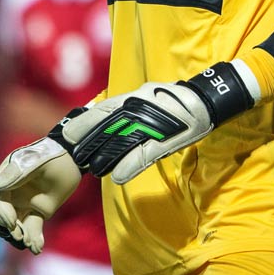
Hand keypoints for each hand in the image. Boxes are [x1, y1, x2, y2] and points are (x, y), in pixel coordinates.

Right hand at [0, 137, 81, 253]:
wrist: (73, 159)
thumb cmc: (51, 155)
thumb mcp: (35, 161)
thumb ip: (18, 172)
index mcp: (6, 177)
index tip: (11, 221)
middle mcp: (11, 192)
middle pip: (2, 215)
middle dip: (9, 228)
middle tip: (19, 237)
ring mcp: (24, 202)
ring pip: (17, 224)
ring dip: (21, 236)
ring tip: (31, 244)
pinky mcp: (38, 211)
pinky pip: (32, 227)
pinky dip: (34, 238)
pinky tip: (37, 247)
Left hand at [55, 63, 253, 183]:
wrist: (204, 100)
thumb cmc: (171, 100)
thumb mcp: (144, 98)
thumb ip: (125, 107)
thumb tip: (102, 117)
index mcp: (132, 98)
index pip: (102, 110)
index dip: (84, 124)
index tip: (69, 135)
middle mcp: (138, 108)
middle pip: (107, 127)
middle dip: (89, 143)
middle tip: (74, 157)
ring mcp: (151, 123)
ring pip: (122, 141)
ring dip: (105, 156)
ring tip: (91, 168)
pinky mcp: (165, 139)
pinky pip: (144, 154)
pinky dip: (129, 165)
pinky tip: (116, 176)